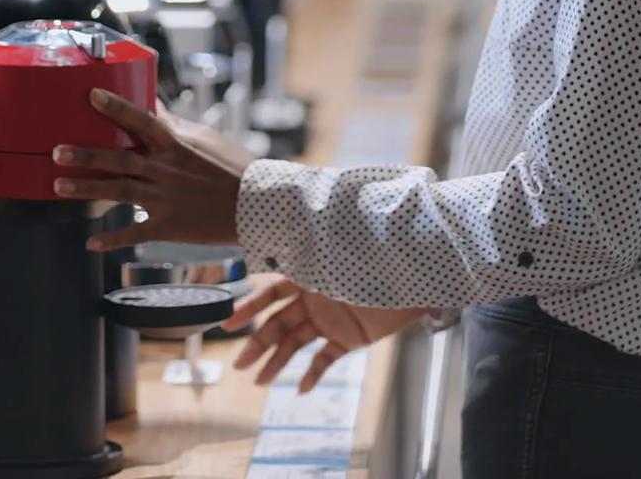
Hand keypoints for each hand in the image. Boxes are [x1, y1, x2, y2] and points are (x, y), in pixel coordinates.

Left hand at [51, 89, 255, 249]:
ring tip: (59, 186)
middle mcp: (166, 169)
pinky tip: (92, 242)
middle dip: (86, 155)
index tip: (90, 95)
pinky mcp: (168, 226)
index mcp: (176, 144)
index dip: (116, 107)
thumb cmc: (234, 168)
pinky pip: (135, 232)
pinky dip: (112, 238)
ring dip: (86, 189)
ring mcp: (165, 199)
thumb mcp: (207, 139)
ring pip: (119, 192)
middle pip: (119, 159)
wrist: (257, 205)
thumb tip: (154, 106)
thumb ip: (176, 126)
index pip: (141, 120)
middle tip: (57, 151)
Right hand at [227, 276, 424, 392]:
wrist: (413, 281)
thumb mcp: (336, 263)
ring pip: (296, 345)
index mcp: (307, 278)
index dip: (248, 308)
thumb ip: (306, 266)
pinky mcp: (348, 339)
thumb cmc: (373, 264)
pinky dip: (314, 374)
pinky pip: (325, 359)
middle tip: (239, 365)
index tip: (227, 324)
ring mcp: (330, 321)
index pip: (270, 293)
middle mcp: (314, 300)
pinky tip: (302, 389)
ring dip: (277, 363)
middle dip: (257, 344)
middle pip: (278, 324)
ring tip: (261, 382)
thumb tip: (274, 252)